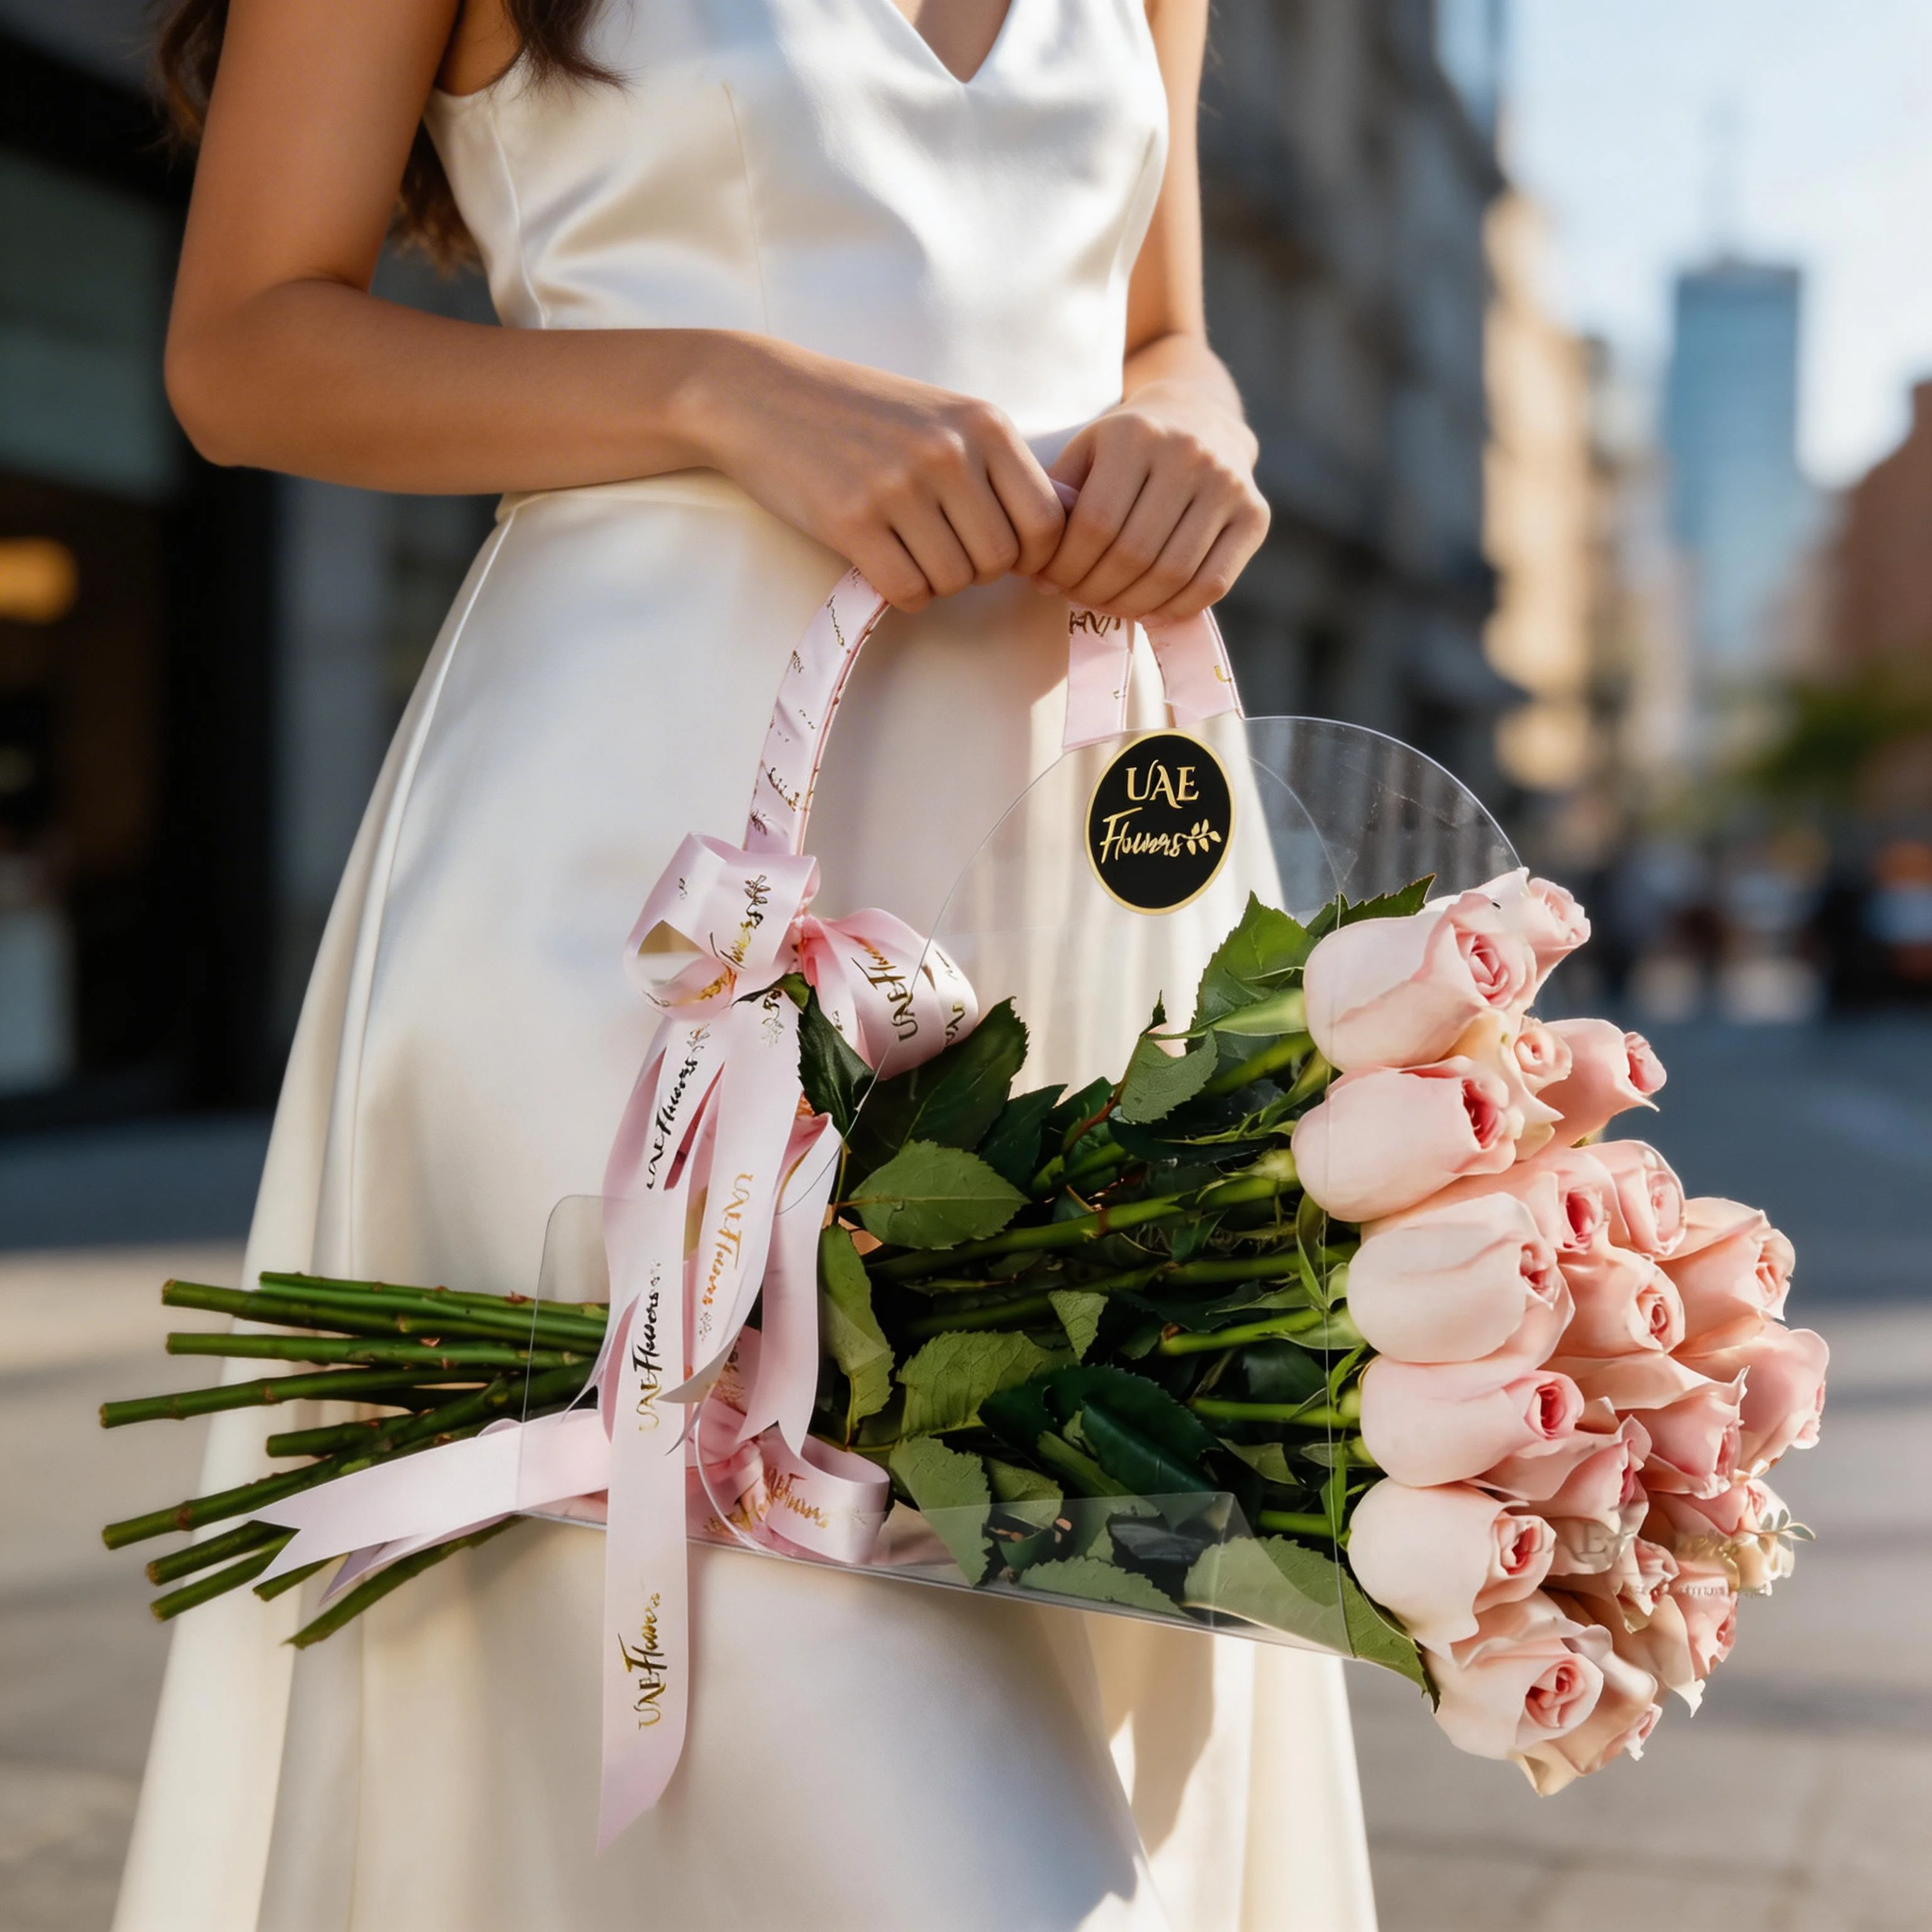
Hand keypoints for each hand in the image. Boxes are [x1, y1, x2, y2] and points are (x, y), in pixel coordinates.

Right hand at [686, 337, 1065, 611]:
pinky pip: (908, 591)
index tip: (1004, 554)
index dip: (1033, 555)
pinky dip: (902, 591)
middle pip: (1001, 560)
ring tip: (907, 548)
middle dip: (978, 571)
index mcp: (983, 424)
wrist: (761, 394)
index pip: (1047, 521)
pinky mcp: (853, 521)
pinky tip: (882, 562)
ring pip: (955, 581)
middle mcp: (948, 453)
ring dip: (936, 581)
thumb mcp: (943, 416)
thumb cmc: (859, 413)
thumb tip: (1051, 537)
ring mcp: (900, 487)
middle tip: (943, 550)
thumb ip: (995, 465)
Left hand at [1034, 377, 1268, 622]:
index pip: (1094, 525)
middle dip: (1095, 591)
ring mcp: (1228, 484)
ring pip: (1173, 575)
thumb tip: (1034, 564)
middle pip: (1133, 554)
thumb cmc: (1128, 447)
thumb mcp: (1086, 452)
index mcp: (1135, 435)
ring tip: (1107, 606)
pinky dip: (1176, 610)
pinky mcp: (1256, 513)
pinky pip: (1213, 584)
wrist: (1199, 416)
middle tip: (1076, 600)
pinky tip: (1149, 610)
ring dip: (1132, 606)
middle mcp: (1188, 454)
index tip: (1048, 582)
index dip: (1066, 567)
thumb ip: (1058, 499)